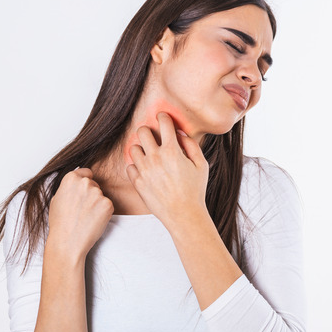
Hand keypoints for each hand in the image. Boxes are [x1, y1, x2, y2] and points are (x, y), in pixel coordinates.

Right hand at [47, 168, 113, 259]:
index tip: (84, 191)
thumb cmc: (60, 223)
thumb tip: (76, 182)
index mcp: (70, 178)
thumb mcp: (57, 199)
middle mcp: (85, 182)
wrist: (68, 242)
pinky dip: (103, 213)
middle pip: (94, 184)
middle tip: (82, 210)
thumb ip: (68, 187)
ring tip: (86, 217)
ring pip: (101, 196)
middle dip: (91, 194)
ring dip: (97, 204)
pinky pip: (108, 205)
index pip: (86, 172)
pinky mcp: (108, 204)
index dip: (85, 181)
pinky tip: (93, 221)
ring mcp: (98, 193)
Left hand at [126, 112, 209, 228]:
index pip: (163, 122)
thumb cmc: (195, 191)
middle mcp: (155, 158)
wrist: (183, 215)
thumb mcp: (201, 165)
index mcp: (172, 151)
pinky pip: (130, 166)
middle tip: (153, 137)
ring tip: (149, 155)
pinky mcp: (137, 182)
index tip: (163, 118)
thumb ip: (191, 145)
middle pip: (142, 131)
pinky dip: (136, 166)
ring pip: (133, 148)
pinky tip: (146, 170)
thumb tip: (179, 133)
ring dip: (141, 148)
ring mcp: (144, 170)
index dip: (163, 116)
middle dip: (148, 130)